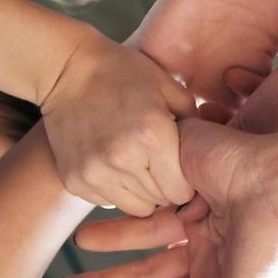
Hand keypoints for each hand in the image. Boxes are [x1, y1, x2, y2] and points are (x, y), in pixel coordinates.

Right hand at [39, 33, 195, 216]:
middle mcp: (124, 160)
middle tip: (157, 163)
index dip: (184, 182)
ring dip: (141, 192)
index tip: (178, 167)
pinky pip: (108, 202)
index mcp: (153, 137)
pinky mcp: (75, 181)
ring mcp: (96, 173)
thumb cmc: (123, 74)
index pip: (182, 191)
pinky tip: (112, 162)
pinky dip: (114, 189)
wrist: (68, 70)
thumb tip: (209, 155)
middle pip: (160, 201)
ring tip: (136, 163)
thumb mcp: (169, 88)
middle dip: (164, 187)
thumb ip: (195, 123)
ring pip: (135, 207)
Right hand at [54, 118, 277, 277]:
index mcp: (201, 214)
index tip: (80, 240)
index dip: (114, 238)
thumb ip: (155, 158)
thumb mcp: (182, 148)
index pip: (148, 234)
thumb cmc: (235, 156)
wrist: (276, 182)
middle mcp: (209, 249)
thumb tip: (128, 146)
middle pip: (145, 277)